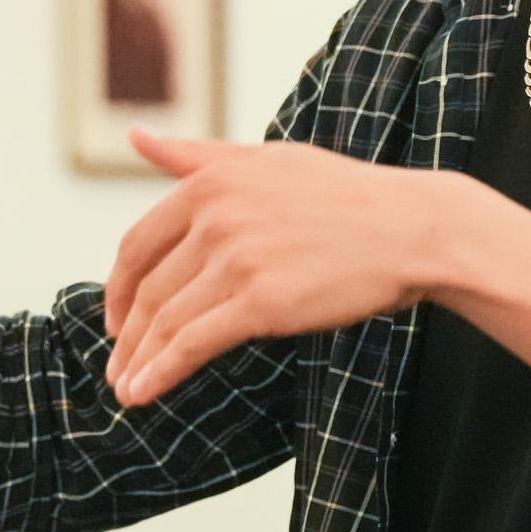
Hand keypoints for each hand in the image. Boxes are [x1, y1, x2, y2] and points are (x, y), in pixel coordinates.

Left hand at [101, 129, 456, 405]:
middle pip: (150, 288)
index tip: (117, 318)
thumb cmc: (345, 196)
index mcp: (210, 183)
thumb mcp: (267, 160)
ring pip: (167, 320)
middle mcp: (216, 217)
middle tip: (117, 365)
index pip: (139, 243)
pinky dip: (162, 372)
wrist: (413, 229)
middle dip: (128, 335)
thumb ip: (197, 156)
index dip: (119, 288)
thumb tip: (137, 138)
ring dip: (139, 361)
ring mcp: (238, 260)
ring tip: (127, 390)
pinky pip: (195, 343)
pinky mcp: (262, 302)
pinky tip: (145, 393)